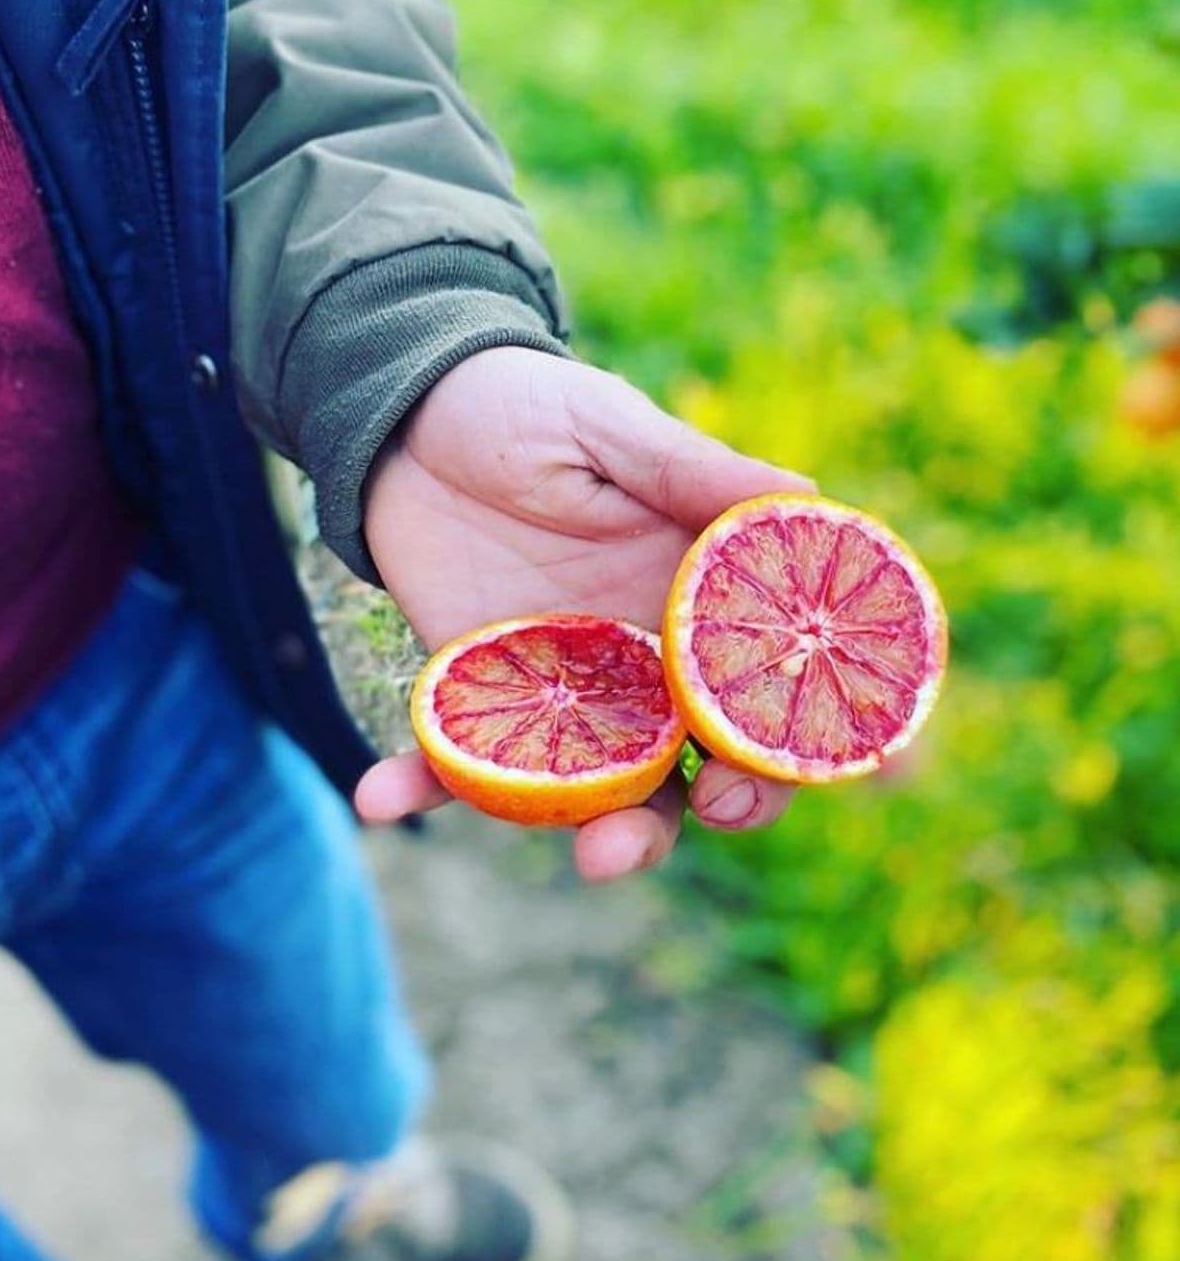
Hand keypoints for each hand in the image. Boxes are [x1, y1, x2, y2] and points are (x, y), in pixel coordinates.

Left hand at [354, 348, 814, 879]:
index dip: (830, 725)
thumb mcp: (605, 425)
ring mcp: (558, 687)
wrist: (402, 415)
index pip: (773, 675)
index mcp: (691, 595)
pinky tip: (378, 798)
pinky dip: (423, 787)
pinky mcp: (471, 692)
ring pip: (601, 790)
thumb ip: (689, 471)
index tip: (883, 771)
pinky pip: (454, 760)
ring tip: (589, 854)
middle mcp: (638, 657)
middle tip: (709, 805)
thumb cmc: (521, 405)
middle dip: (722, 803)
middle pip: (703, 758)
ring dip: (602, 832)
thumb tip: (804, 497)